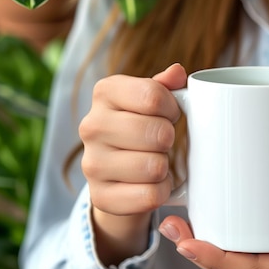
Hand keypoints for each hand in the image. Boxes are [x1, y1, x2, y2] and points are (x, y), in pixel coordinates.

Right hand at [79, 63, 185, 264]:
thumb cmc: (140, 129)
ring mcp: (92, 163)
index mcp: (105, 92)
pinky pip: (150, 196)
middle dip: (169, 140)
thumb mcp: (151, 103)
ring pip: (155, 167)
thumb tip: (177, 72)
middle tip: (161, 143)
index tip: (169, 115)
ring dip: (164, 169)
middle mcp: (91, 126)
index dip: (173, 109)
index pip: (153, 95)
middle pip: (158, 133)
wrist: (116, 176)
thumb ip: (165, 86)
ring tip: (155, 164)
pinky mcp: (100, 196)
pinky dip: (160, 192)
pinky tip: (150, 185)